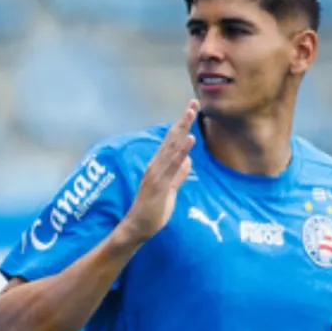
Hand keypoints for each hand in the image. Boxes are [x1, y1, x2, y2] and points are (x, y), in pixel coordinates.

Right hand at [117, 100, 198, 243]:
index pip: (172, 141)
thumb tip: (188, 161)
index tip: (192, 109)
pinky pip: (172, 165)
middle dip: (183, 120)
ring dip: (182, 130)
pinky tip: (189, 140)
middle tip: (193, 102)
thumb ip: (178, 176)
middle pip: (171, 139)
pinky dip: (181, 152)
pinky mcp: (158, 184)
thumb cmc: (152, 211)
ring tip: (191, 114)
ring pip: (171, 148)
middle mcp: (156, 166)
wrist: (138, 227)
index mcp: (159, 166)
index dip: (182, 125)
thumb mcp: (170, 191)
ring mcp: (156, 174)